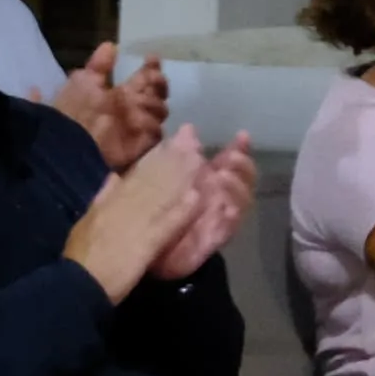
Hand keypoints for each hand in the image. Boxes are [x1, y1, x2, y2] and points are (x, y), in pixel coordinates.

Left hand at [51, 46, 171, 170]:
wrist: (69, 140)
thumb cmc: (74, 109)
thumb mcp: (84, 80)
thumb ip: (99, 64)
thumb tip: (110, 45)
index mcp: (121, 93)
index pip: (146, 77)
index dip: (152, 66)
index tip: (152, 57)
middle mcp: (133, 108)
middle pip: (158, 93)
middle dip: (158, 83)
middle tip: (150, 79)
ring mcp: (138, 126)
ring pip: (160, 110)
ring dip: (153, 102)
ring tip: (137, 101)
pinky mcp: (141, 144)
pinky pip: (156, 132)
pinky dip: (151, 125)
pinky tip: (139, 119)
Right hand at [64, 128, 211, 302]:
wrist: (78, 283)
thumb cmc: (80, 257)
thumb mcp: (86, 222)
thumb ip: (101, 198)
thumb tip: (113, 176)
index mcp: (109, 201)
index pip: (136, 174)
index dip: (156, 156)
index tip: (172, 141)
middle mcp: (124, 206)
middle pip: (153, 178)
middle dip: (174, 157)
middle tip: (193, 137)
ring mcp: (136, 223)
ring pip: (163, 194)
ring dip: (182, 176)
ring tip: (201, 159)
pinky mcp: (146, 243)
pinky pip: (167, 223)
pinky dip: (182, 210)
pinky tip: (196, 198)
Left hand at [148, 134, 257, 282]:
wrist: (132, 248)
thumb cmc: (148, 209)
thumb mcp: (159, 175)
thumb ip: (177, 153)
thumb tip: (188, 128)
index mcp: (205, 182)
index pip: (229, 163)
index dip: (239, 149)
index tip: (242, 136)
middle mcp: (215, 199)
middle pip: (242, 181)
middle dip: (242, 167)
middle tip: (230, 157)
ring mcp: (215, 220)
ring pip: (240, 203)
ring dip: (236, 189)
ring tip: (222, 177)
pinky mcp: (209, 242)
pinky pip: (226, 232)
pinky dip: (229, 220)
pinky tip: (228, 209)